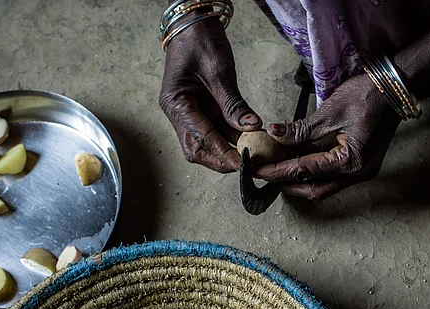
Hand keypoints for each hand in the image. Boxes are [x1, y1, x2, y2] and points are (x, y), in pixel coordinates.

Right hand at [158, 18, 261, 172]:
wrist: (194, 22)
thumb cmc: (198, 39)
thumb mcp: (218, 70)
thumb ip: (233, 102)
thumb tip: (251, 127)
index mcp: (174, 104)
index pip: (200, 137)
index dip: (222, 152)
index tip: (242, 163)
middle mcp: (179, 113)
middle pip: (198, 149)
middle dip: (222, 159)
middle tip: (249, 165)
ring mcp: (191, 112)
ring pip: (210, 142)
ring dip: (231, 149)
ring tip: (255, 155)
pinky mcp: (204, 108)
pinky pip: (219, 128)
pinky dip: (235, 136)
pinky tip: (253, 140)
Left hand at [254, 74, 400, 199]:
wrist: (395, 88)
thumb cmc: (368, 96)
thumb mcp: (330, 113)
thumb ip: (301, 130)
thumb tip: (274, 135)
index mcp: (351, 163)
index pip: (306, 171)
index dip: (278, 171)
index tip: (257, 169)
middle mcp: (357, 173)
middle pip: (314, 189)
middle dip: (287, 184)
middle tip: (263, 174)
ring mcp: (360, 170)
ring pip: (322, 185)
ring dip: (298, 180)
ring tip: (275, 168)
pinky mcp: (359, 163)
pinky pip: (331, 174)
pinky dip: (311, 170)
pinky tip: (294, 161)